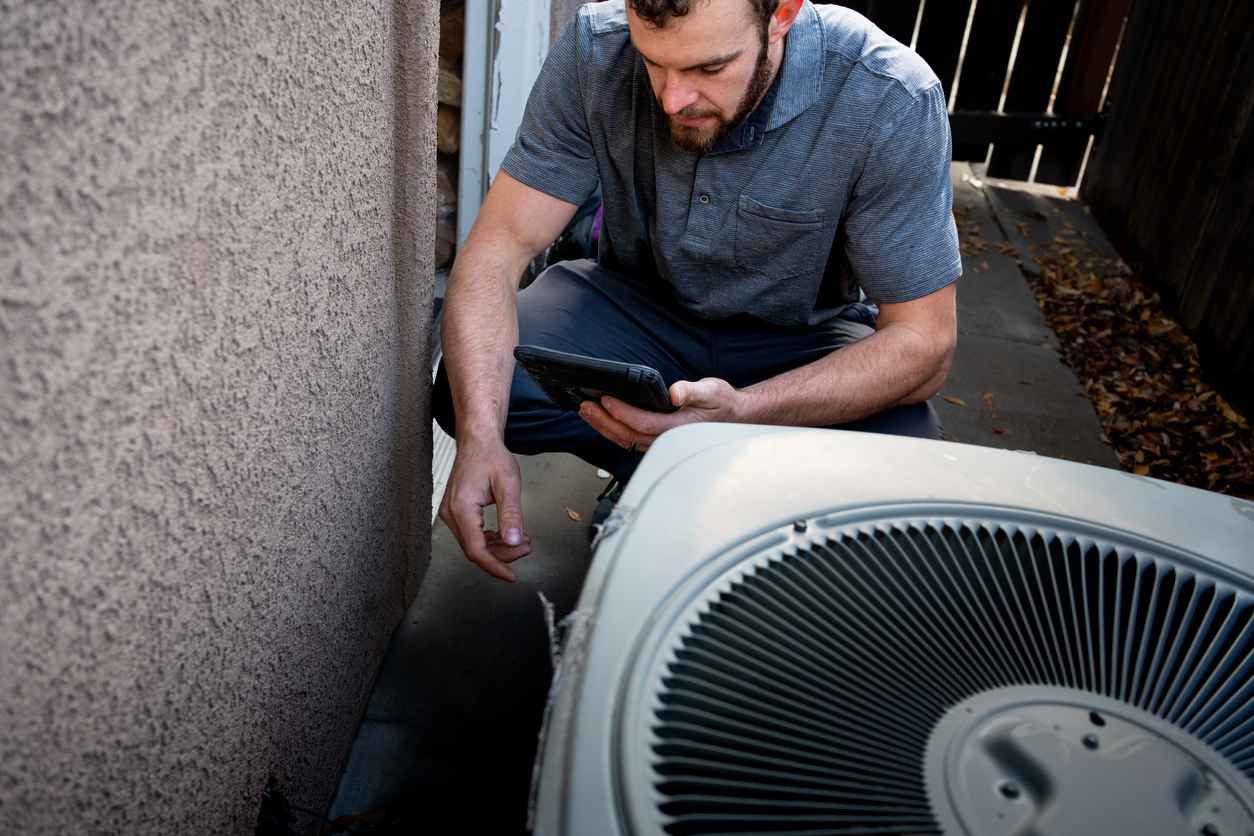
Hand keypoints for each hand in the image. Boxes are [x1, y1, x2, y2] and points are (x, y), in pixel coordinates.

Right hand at [438, 438, 530, 581]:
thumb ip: (511, 515)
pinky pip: (472, 534)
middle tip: (526, 547)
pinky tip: (507, 534)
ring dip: (498, 548)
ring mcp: (451, 513)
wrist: (477, 441)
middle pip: (475, 549)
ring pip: (474, 544)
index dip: (495, 566)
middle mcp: (451, 514)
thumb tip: (514, 541)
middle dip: (502, 555)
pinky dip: (491, 539)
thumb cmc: (491, 457)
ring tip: (522, 541)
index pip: (476, 550)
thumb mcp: (508, 484)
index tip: (511, 576)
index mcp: (462, 508)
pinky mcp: (456, 512)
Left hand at [578, 377, 741, 452]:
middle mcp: (666, 439)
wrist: (732, 416)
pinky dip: (612, 429)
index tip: (606, 399)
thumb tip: (676, 393)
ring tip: (587, 411)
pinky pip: (629, 439)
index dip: (622, 412)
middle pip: (627, 435)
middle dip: (604, 421)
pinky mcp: (656, 440)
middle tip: (585, 406)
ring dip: (604, 426)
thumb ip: (693, 391)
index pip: (642, 423)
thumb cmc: (722, 403)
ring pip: (625, 440)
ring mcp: (660, 443)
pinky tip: (601, 418)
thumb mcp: (712, 391)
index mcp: (678, 428)